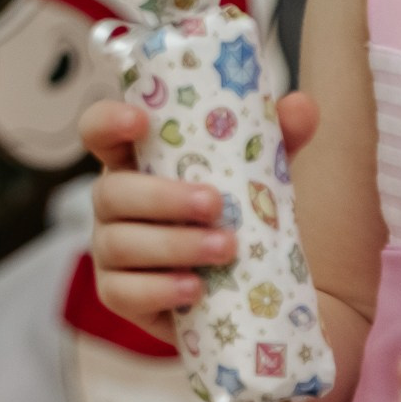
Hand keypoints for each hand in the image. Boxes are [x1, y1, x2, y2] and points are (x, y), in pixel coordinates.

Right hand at [80, 92, 317, 339]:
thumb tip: (301, 105)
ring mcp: (111, 252)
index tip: (141, 121)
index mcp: (136, 162)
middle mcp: (114, 204)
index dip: (108, 121)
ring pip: (119, 243)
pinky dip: (158, 289)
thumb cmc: (240, 217)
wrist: (252, 294)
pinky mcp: (119, 295)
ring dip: (173, 244)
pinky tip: (195, 288)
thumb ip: (279, 140)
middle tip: (215, 203)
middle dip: (161, 198)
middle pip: (111, 192)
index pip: (99, 131)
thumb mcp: (262, 175)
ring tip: (226, 249)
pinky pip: (122, 293)